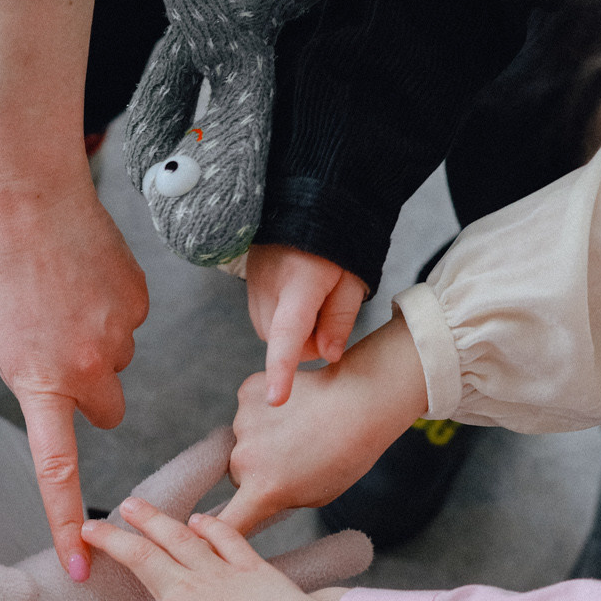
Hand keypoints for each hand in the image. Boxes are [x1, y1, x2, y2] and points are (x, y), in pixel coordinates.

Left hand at [0, 0, 147, 582]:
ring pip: (117, 362)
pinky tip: (82, 273)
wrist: (25, 189)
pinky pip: (130, 321)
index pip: (59, 469)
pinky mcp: (139, 300)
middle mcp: (88, 366)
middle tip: (59, 348)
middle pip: (106, 410)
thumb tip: (68, 396)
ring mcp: (120, 333)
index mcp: (41, 381)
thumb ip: (33, 381)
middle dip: (90, 390)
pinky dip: (111, 306)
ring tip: (61, 294)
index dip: (68, 521)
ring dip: (96, 341)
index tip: (82, 564)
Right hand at [81, 500, 375, 600]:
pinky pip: (226, 540)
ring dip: (151, 519)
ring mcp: (218, 571)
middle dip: (111, 541)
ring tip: (131, 505)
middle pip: (140, 559)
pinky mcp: (248, 565)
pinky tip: (197, 520)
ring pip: (178, 538)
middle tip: (89, 526)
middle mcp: (187, 588)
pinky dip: (211, 527)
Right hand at [220, 315, 429, 534]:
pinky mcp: (247, 392)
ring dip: (263, 438)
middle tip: (295, 459)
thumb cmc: (347, 455)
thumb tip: (257, 500)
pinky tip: (294, 407)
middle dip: (257, 472)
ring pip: (244, 440)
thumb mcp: (315, 496)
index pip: (224, 524)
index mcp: (264, 491)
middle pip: (237, 475)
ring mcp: (243, 422)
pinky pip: (249, 408)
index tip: (202, 539)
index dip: (208, 535)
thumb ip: (279, 500)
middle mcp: (245, 458)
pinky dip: (265, 409)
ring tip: (302, 429)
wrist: (362, 401)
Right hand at [244, 244, 365, 406]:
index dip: (282, 369)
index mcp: (300, 284)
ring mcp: (254, 284)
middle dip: (307, 342)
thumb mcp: (352, 280)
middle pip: (283, 341)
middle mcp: (269, 286)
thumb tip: (327, 356)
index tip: (276, 399)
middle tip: (329, 315)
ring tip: (313, 301)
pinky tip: (296, 296)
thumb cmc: (339, 243)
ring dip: (293, 331)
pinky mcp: (248, 283)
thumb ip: (340, 321)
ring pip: (271, 332)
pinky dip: (281, 318)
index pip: (288, 335)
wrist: (309, 201)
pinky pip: (264, 317)